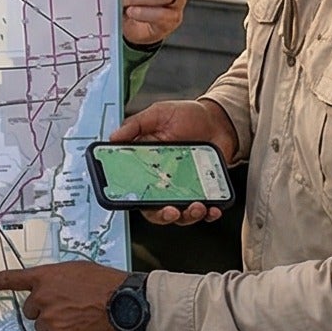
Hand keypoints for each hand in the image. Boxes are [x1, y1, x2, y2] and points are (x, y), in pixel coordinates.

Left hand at [0, 262, 126, 330]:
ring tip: (78, 319)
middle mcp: (42, 299)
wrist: (125, 302)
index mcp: (45, 278)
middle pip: (30, 311)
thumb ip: (56, 280)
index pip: (11, 279)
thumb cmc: (105, 283)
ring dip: (55, 326)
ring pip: (42, 328)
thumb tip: (50, 291)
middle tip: (67, 308)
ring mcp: (50, 320)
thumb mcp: (76, 271)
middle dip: (44, 311)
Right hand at [105, 97, 237, 225]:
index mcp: (147, 165)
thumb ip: (135, 125)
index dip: (133, 199)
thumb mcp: (158, 114)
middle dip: (163, 215)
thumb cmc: (187, 115)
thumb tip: (113, 138)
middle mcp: (164, 181)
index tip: (139, 200)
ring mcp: (185, 187)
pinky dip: (209, 213)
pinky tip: (212, 208)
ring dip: (188, 216)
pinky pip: (206, 209)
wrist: (218, 118)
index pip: (134, 188)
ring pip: (181, 213)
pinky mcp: (205, 190)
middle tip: (171, 211)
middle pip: (156, 208)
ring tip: (197, 206)